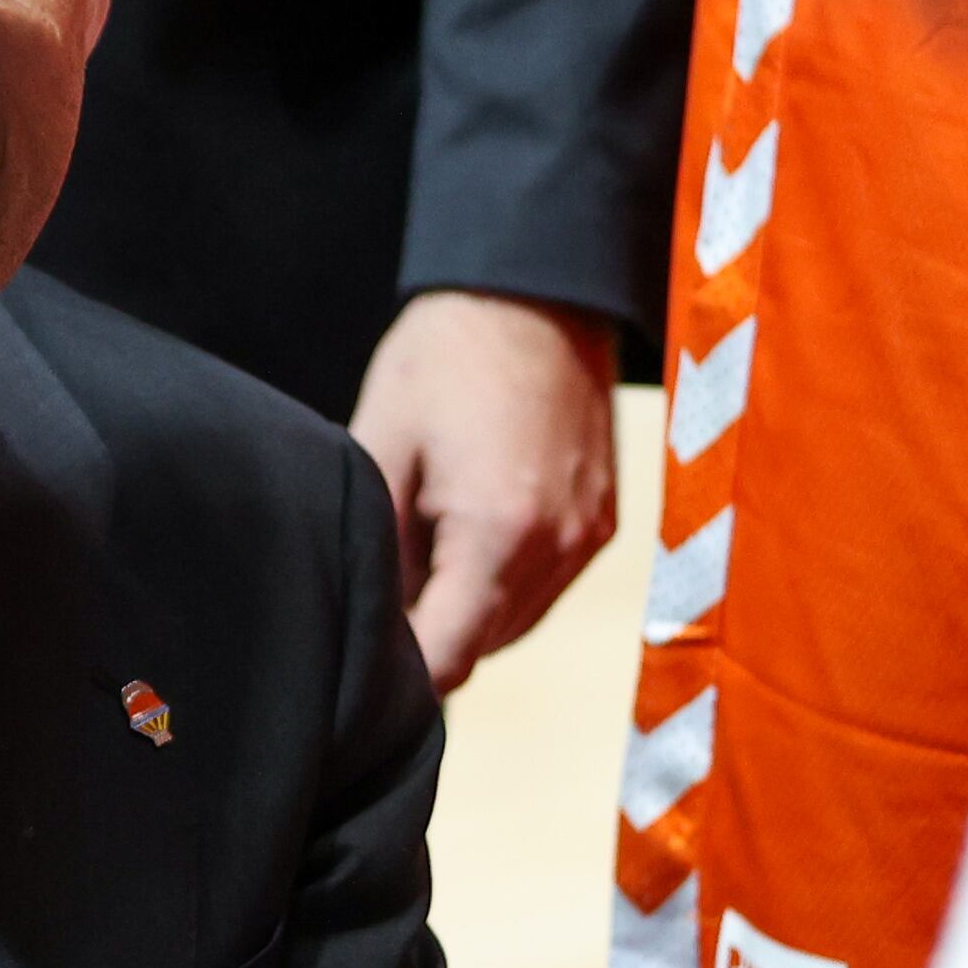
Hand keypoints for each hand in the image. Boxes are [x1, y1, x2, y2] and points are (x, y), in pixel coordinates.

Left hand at [351, 289, 619, 690]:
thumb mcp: (380, 446)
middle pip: (481, 647)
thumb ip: (376, 551)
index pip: (448, 662)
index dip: (401, 677)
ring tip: (429, 532)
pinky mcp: (604, 522)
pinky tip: (470, 521)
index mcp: (500, 533)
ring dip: (469, 607)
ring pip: (514, 624)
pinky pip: (545, 586)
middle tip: (384, 573)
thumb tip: (368, 625)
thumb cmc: (446, 357)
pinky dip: (506, 579)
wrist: (534, 290)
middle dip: (429, 630)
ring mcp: (590, 537)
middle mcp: (559, 547)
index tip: (363, 665)